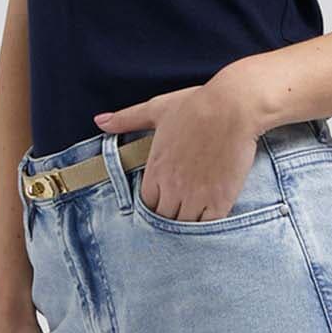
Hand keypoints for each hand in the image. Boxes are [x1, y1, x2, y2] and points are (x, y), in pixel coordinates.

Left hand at [94, 75, 262, 222]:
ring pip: (185, 227)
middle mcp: (173, 187)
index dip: (154, 204)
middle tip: (179, 210)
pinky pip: (208, 227)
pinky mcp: (220, 200)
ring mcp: (196, 196)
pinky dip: (207, 226)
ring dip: (188, 224)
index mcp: (156, 169)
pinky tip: (210, 217)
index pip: (146, 204)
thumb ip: (127, 119)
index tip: (163, 199)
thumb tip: (99, 121)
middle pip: (163, 220)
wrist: (232, 107)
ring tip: (194, 217)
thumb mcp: (157, 109)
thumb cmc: (195, 105)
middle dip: (169, 216)